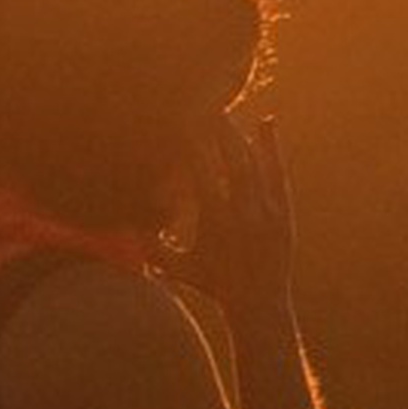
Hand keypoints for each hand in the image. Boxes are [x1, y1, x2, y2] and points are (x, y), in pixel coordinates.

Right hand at [163, 115, 296, 331]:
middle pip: (231, 159)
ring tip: (225, 110)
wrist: (259, 305)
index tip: (179, 122)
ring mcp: (268, 210)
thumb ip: (152, 248)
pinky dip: (272, 147)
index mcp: (217, 221)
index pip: (201, 173)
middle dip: (218, 129)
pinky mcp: (283, 211)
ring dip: (239, 134)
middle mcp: (245, 212)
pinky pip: (277, 172)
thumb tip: (124, 227)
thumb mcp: (179, 269)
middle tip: (204, 103)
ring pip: (255, 162)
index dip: (191, 146)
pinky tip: (266, 123)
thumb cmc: (214, 286)